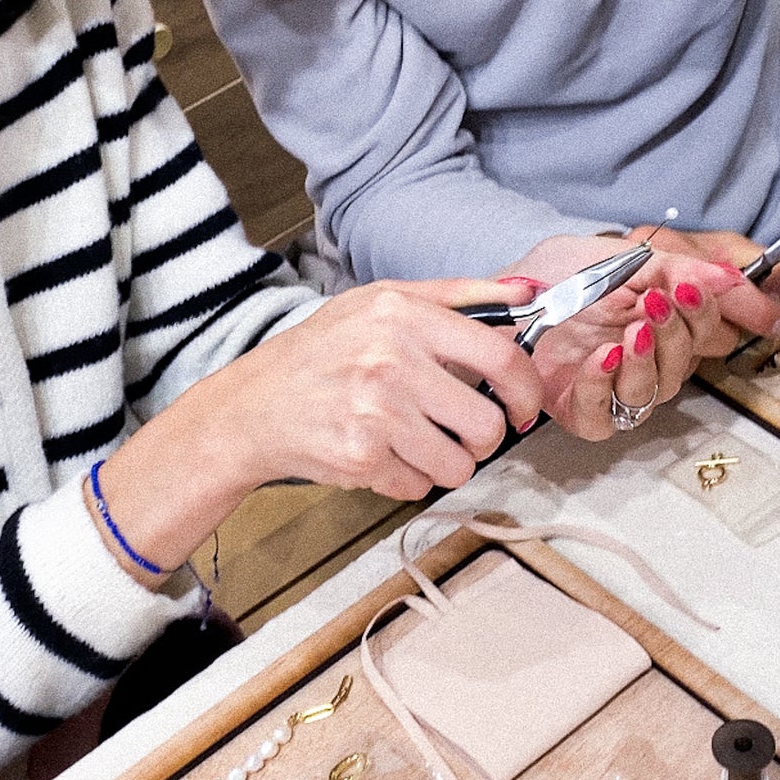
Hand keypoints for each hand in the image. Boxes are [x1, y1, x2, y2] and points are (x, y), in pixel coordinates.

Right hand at [206, 277, 545, 499]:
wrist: (254, 405)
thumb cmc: (323, 352)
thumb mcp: (381, 301)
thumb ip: (456, 295)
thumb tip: (525, 294)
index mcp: (402, 314)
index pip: (500, 356)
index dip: (525, 389)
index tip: (522, 406)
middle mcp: (391, 361)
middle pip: (487, 423)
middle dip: (485, 438)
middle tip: (466, 433)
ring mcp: (376, 413)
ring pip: (459, 464)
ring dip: (447, 462)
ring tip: (416, 442)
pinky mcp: (361, 458)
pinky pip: (419, 485)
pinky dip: (408, 478)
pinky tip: (381, 453)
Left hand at [534, 252, 779, 442]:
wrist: (505, 293)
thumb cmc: (562, 272)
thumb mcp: (628, 257)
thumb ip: (683, 269)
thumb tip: (735, 278)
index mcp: (666, 321)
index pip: (713, 328)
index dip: (720, 315)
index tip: (709, 293)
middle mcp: (648, 358)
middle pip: (688, 363)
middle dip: (679, 331)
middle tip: (659, 301)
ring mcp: (616, 387)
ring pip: (655, 393)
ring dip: (648, 360)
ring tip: (631, 331)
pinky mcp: (582, 411)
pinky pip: (607, 416)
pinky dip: (605, 386)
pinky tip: (601, 358)